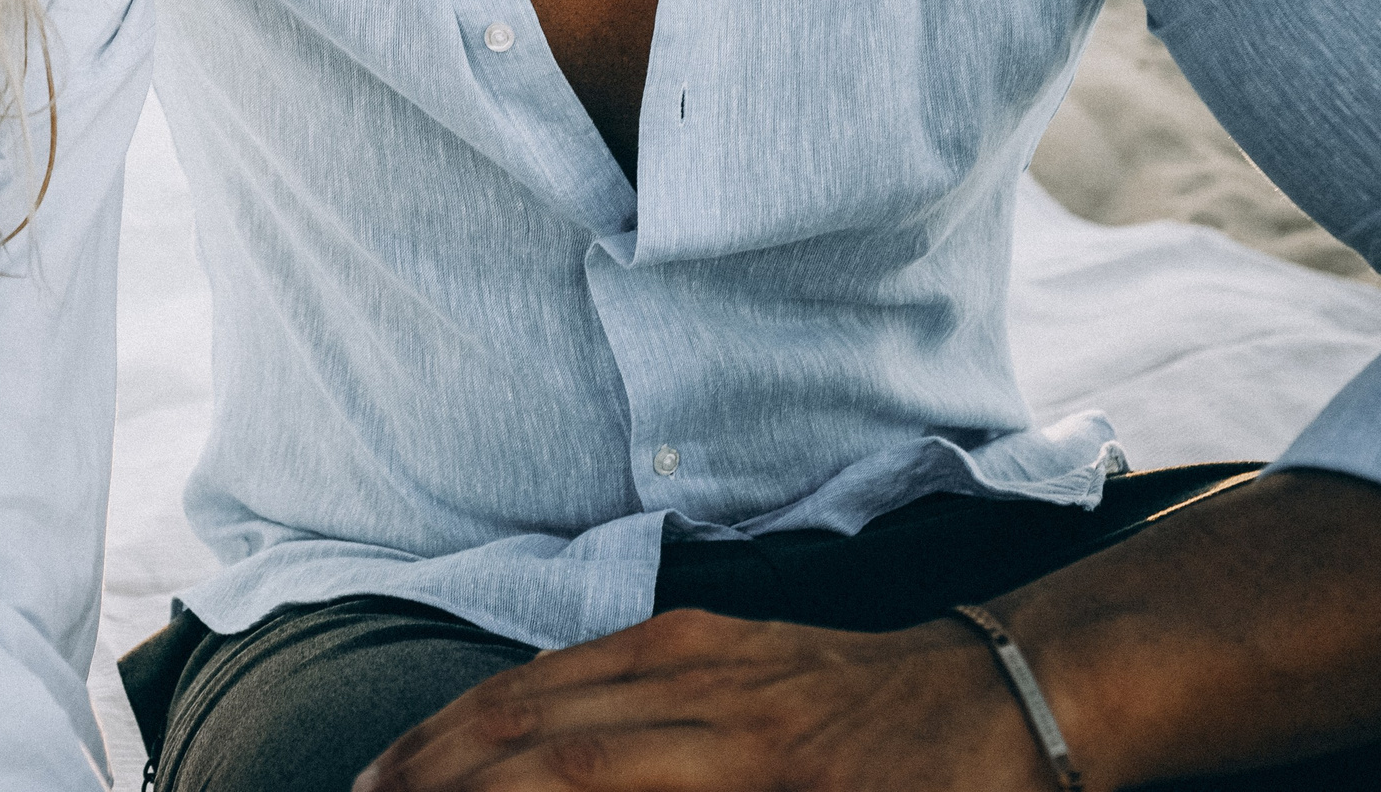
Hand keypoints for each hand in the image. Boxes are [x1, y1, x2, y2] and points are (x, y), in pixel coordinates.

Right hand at [352, 609, 1048, 791]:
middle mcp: (707, 695)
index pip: (567, 776)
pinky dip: (506, 693)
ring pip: (541, 683)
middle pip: (532, 725)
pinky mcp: (705, 630)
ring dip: (450, 732)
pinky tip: (469, 724)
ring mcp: (701, 650)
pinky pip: (579, 658)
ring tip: (383, 776)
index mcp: (749, 765)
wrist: (1021, 694)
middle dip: (432, 770)